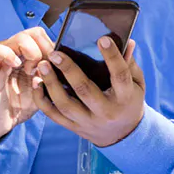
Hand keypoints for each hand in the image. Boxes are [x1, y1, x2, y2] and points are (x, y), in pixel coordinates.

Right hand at [0, 27, 53, 143]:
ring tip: (30, 70)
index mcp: (29, 57)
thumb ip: (53, 77)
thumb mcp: (44, 91)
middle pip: (34, 32)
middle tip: (43, 68)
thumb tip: (66, 64)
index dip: (52, 47)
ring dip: (31, 52)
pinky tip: (15, 65)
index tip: (55, 65)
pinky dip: (6, 54)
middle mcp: (16, 53)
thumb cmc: (20, 106)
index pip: (44, 37)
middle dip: (44, 49)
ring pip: (18, 36)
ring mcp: (2, 59)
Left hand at [31, 37, 145, 147]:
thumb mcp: (137, 83)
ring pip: (65, 104)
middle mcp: (106, 111)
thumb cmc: (129, 101)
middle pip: (85, 90)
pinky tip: (37, 83)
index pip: (120, 75)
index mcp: (125, 98)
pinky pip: (54, 115)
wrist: (123, 135)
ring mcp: (88, 121)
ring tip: (43, 65)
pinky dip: (42, 99)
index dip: (112, 57)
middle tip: (55, 54)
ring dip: (51, 84)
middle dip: (69, 70)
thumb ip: (130, 63)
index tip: (102, 39)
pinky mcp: (74, 127)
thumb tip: (128, 41)